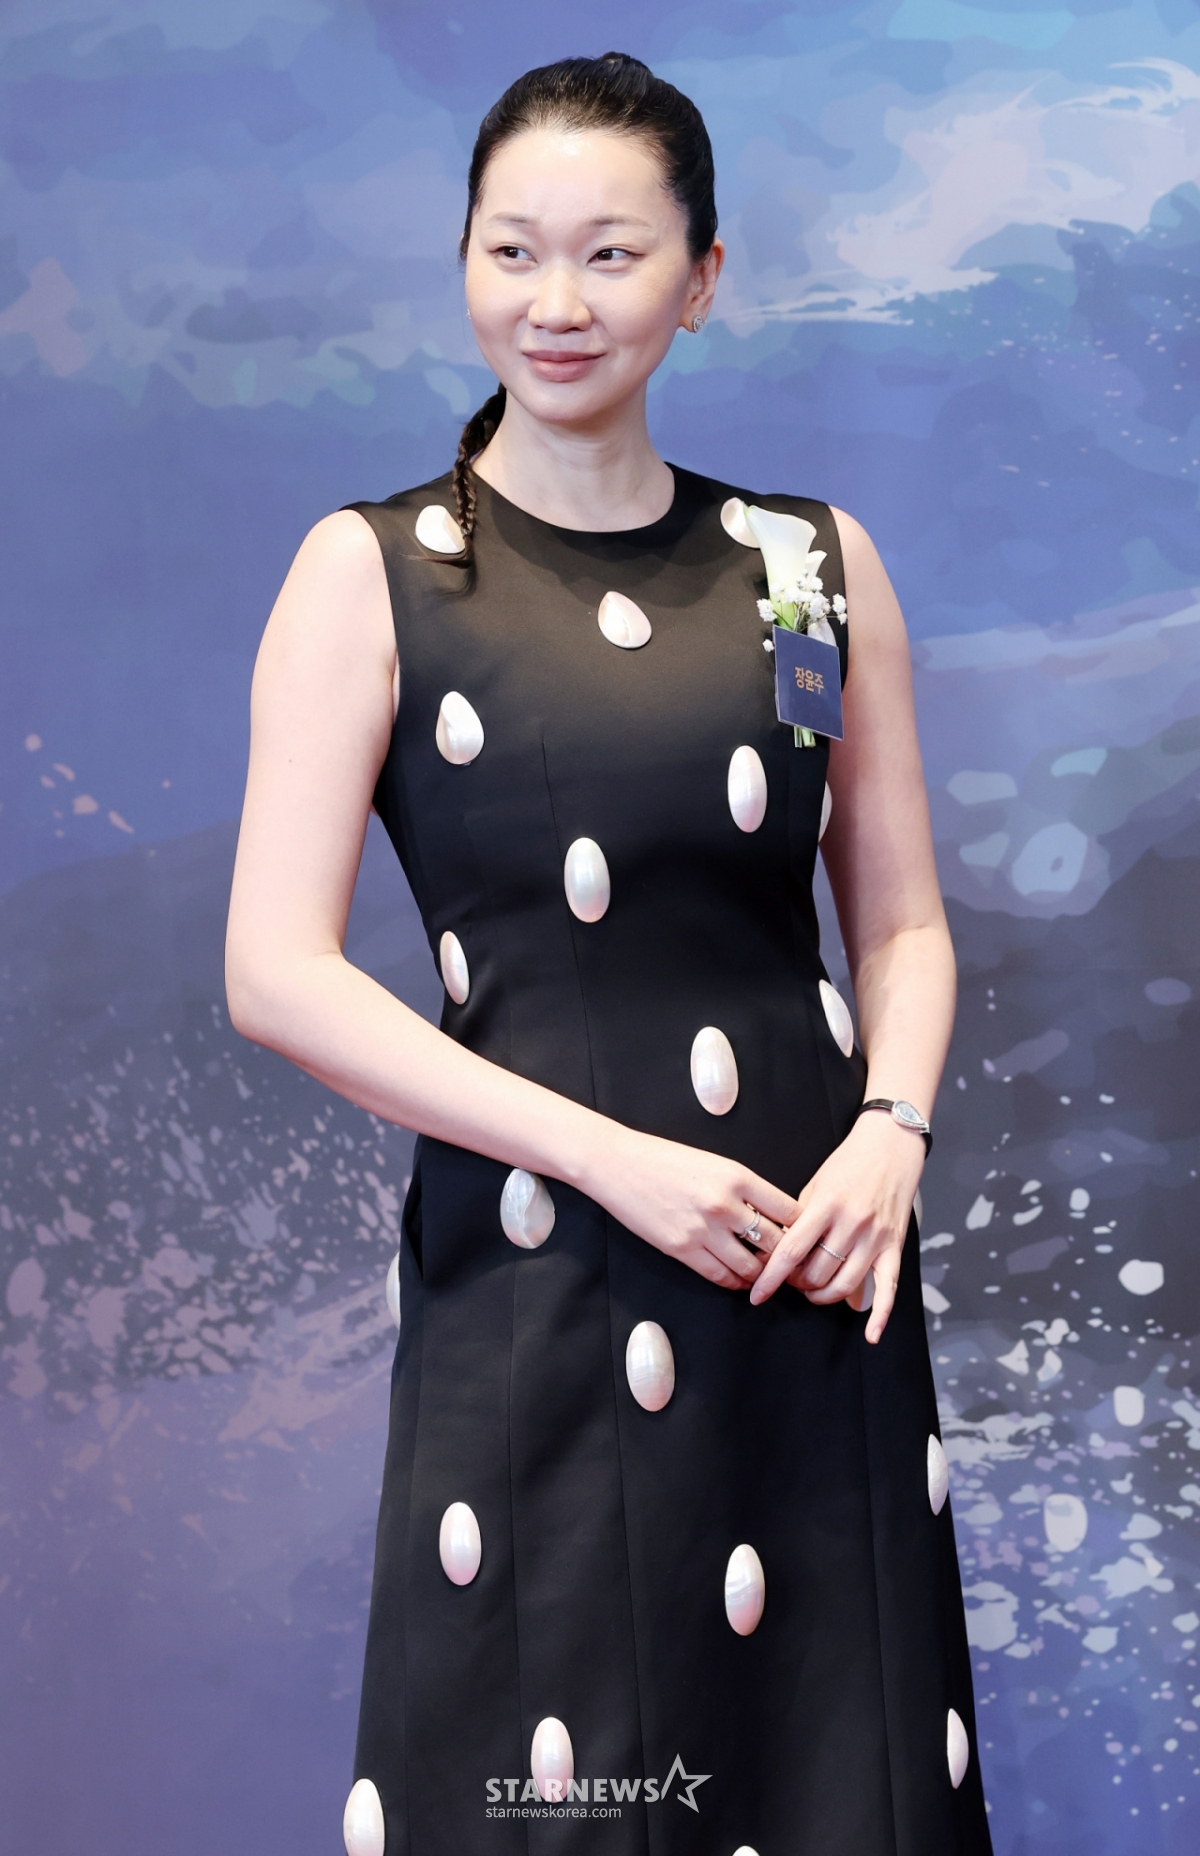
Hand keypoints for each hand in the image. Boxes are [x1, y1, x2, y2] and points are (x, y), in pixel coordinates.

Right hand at [581, 1125, 798, 1289]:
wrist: (618, 1164)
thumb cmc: (664, 1159)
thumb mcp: (714, 1163)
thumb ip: (744, 1188)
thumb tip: (772, 1215)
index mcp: (738, 1176)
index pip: (789, 1211)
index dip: (802, 1228)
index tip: (803, 1237)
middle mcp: (725, 1204)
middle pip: (776, 1242)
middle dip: (787, 1257)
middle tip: (791, 1265)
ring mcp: (703, 1229)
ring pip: (751, 1266)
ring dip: (761, 1274)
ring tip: (764, 1275)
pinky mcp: (682, 1249)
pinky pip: (720, 1276)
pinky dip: (735, 1282)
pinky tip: (738, 1280)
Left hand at [747, 1113, 923, 1341]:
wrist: (891, 1145)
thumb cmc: (849, 1162)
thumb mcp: (816, 1184)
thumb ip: (799, 1218)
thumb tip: (782, 1252)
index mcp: (827, 1205)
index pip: (792, 1250)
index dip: (771, 1277)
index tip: (757, 1294)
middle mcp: (852, 1224)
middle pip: (817, 1273)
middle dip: (798, 1284)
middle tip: (790, 1280)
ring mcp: (876, 1237)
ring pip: (845, 1285)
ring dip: (823, 1296)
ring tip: (812, 1290)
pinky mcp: (895, 1246)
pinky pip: (889, 1288)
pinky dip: (880, 1316)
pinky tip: (870, 1335)